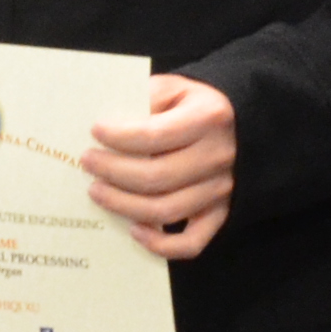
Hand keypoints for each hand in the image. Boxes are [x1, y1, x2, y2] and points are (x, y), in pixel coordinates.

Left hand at [81, 75, 238, 259]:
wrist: (242, 123)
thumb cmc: (196, 105)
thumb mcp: (175, 86)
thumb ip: (146, 97)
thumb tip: (109, 125)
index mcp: (208, 118)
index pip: (154, 136)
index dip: (119, 137)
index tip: (96, 131)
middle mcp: (218, 156)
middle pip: (156, 177)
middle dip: (113, 172)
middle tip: (88, 163)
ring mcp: (221, 189)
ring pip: (166, 210)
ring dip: (124, 205)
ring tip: (97, 190)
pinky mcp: (220, 213)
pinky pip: (192, 242)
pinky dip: (161, 245)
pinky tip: (134, 230)